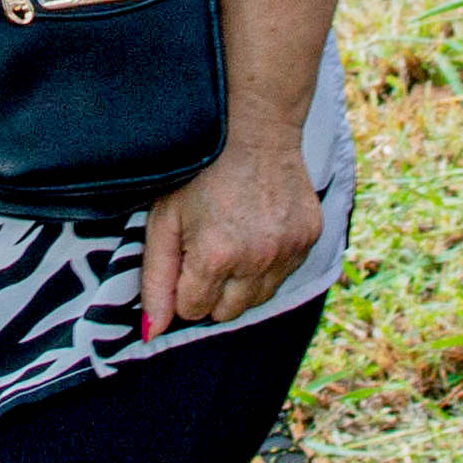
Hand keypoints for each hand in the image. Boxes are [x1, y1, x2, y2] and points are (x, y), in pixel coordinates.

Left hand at [139, 131, 319, 341]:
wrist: (256, 130)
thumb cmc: (201, 172)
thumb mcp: (164, 220)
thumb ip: (155, 279)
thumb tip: (151, 332)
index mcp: (216, 256)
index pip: (193, 310)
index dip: (183, 287)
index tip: (185, 257)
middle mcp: (257, 260)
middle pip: (227, 313)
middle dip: (212, 292)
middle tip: (207, 251)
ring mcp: (289, 251)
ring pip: (258, 300)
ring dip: (241, 282)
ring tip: (233, 240)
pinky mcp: (310, 239)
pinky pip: (285, 275)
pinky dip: (269, 264)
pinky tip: (258, 231)